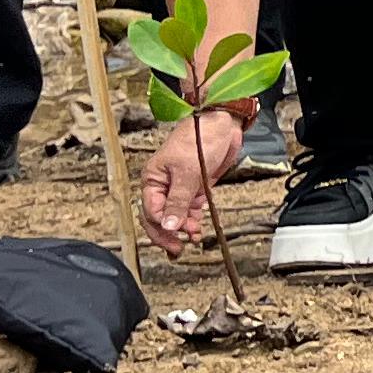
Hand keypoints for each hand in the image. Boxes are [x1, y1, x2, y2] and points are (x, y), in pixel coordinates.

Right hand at [138, 108, 243, 248]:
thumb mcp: (187, 172)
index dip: (161, 227)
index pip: (151, 211)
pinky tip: (197, 228)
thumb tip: (169, 226)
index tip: (173, 239)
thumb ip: (179, 201)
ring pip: (176, 215)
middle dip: (167, 233)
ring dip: (183, 228)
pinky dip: (193, 219)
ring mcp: (180, 186)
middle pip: (160, 216)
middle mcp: (164, 185)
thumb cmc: (199, 137)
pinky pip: (190, 208)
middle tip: (177, 248)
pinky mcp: (196, 186)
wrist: (222, 124)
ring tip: (193, 238)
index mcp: (153, 179)